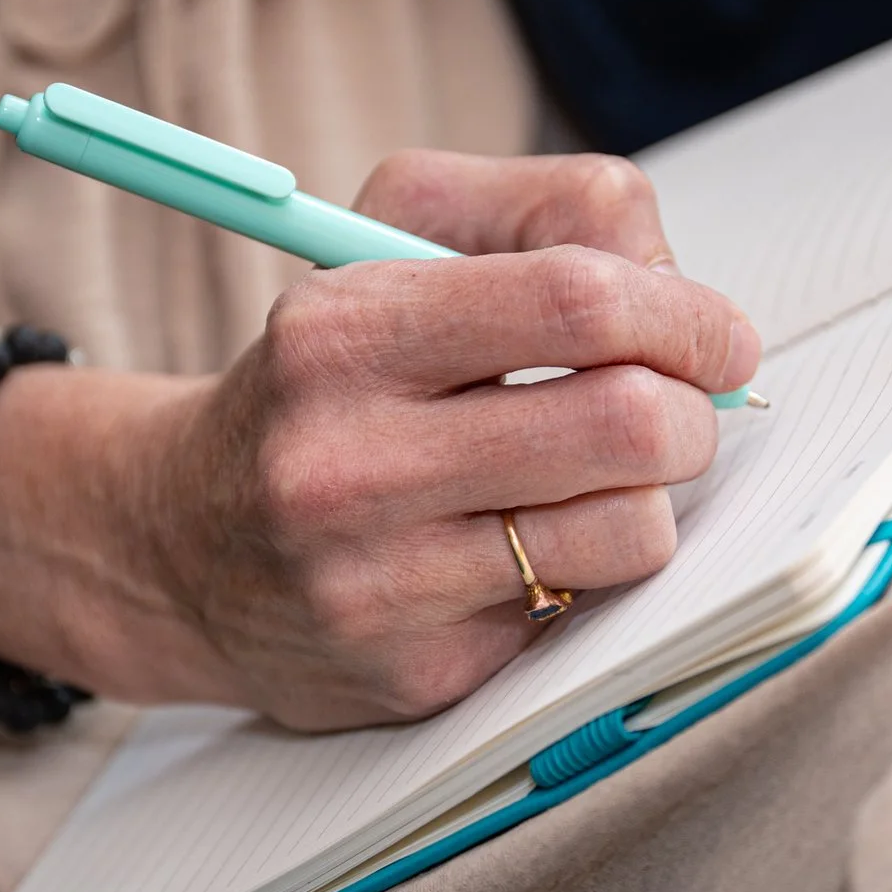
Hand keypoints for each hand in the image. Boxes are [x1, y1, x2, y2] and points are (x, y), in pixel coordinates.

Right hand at [0, 153, 760, 729]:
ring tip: (596, 479)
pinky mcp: (416, 674)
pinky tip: (525, 548)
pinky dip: (585, 572)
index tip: (717, 336)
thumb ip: (546, 217)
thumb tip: (677, 284)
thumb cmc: (320, 381)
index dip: (688, 314)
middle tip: (678, 411)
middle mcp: (347, 460)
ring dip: (649, 500)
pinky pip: (582, 613)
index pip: (580, 298)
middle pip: (628, 421)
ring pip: (630, 533)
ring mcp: (379, 581)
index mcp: (343, 331)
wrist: (175, 546)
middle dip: (691, 413)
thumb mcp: (389, 239)